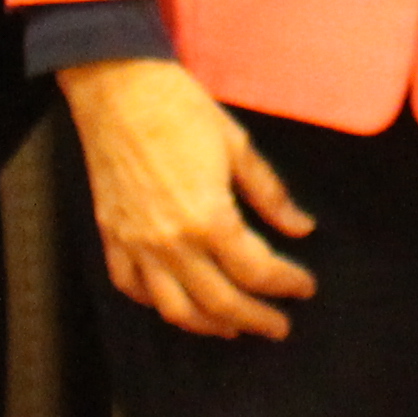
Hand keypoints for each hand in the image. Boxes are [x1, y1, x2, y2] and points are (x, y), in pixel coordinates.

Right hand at [62, 57, 319, 338]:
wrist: (118, 88)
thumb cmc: (182, 109)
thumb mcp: (238, 145)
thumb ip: (270, 194)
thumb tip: (301, 227)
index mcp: (209, 218)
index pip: (257, 270)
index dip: (287, 283)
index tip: (305, 287)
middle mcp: (171, 243)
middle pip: (220, 301)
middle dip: (256, 319)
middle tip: (279, 326)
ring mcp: (137, 245)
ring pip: (175, 308)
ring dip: (209, 326)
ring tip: (234, 328)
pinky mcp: (112, 237)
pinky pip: (132, 287)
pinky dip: (156, 304)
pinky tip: (178, 304)